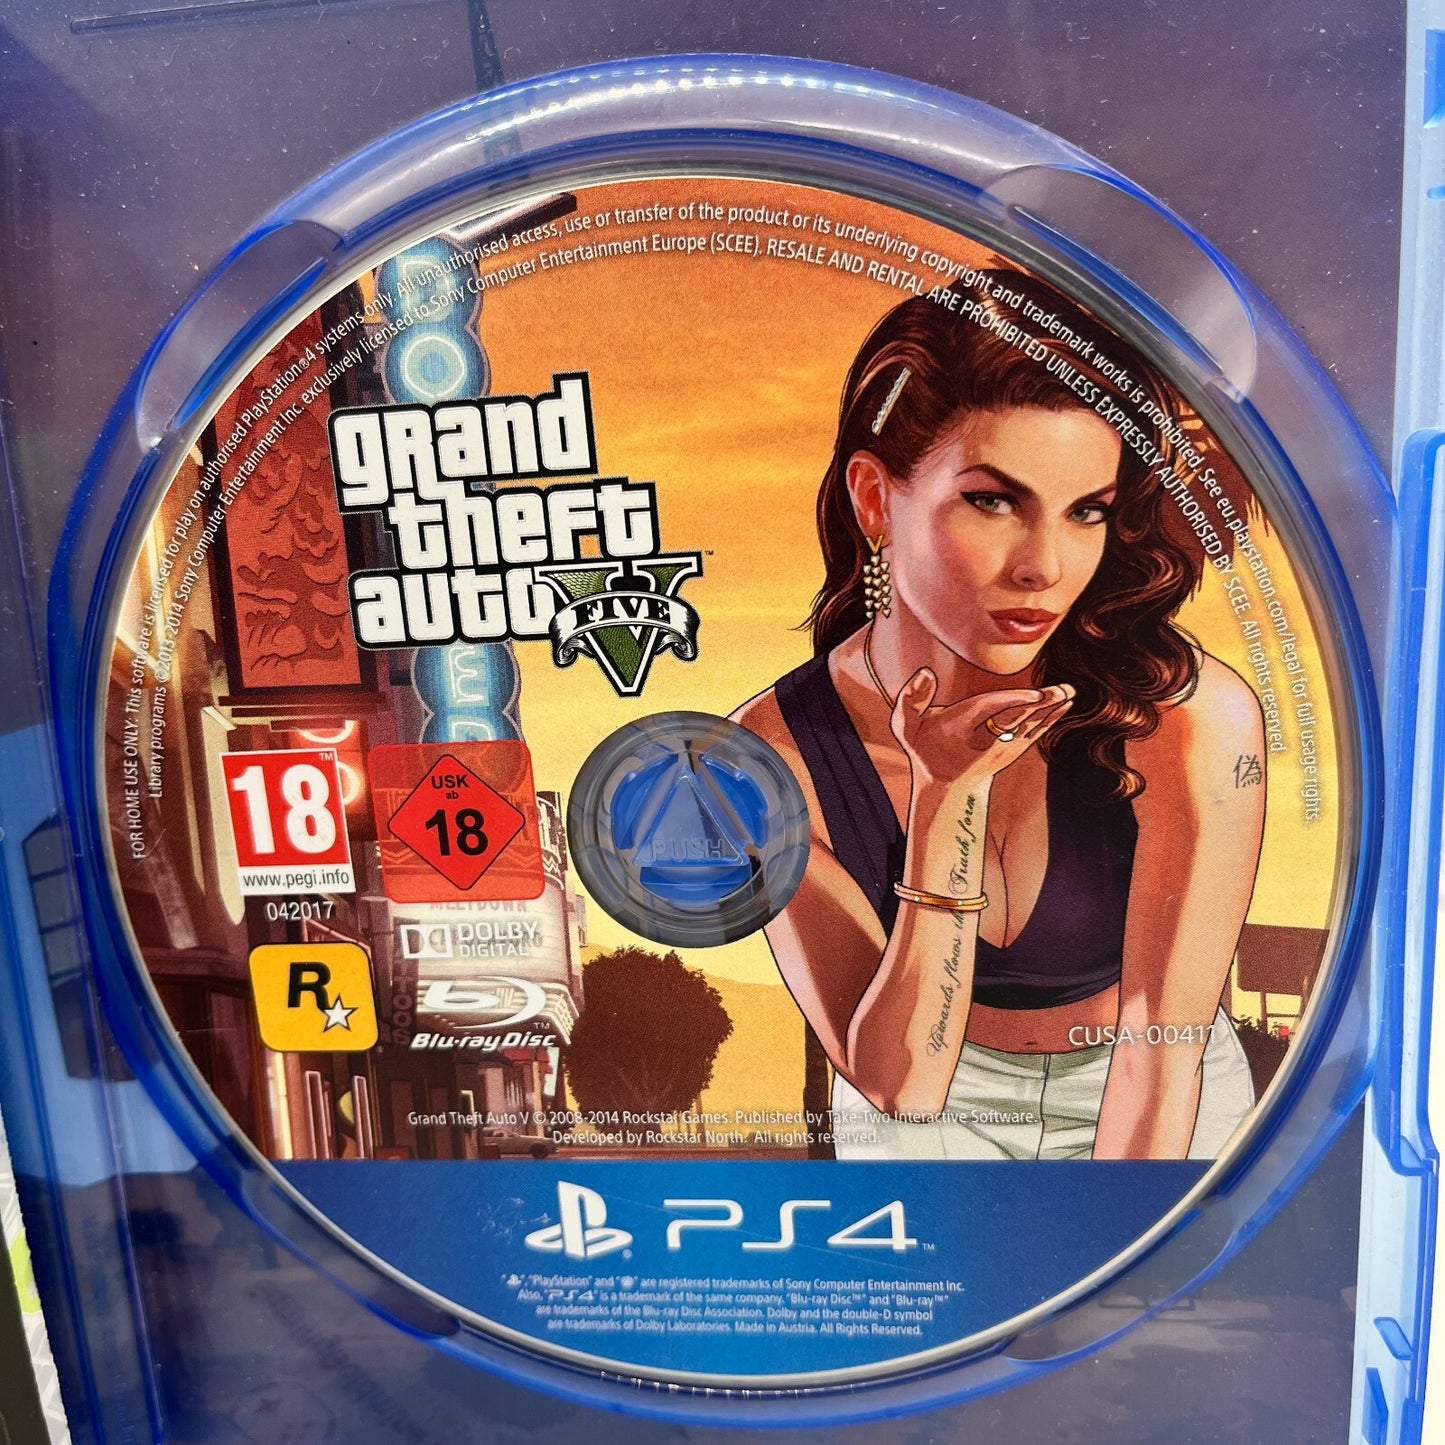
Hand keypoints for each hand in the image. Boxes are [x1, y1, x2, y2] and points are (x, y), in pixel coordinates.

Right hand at [890, 670, 1073, 792]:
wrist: (946, 789)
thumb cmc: (926, 752)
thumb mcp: (906, 729)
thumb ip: (909, 699)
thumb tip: (926, 673)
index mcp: (960, 727)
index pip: (987, 709)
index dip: (1010, 701)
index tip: (1034, 693)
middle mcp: (985, 740)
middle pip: (1016, 718)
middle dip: (1039, 705)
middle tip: (1062, 690)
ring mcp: (1003, 748)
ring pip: (1030, 725)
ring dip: (1051, 709)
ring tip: (1069, 692)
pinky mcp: (1013, 751)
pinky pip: (1036, 732)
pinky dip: (1051, 719)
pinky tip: (1065, 705)